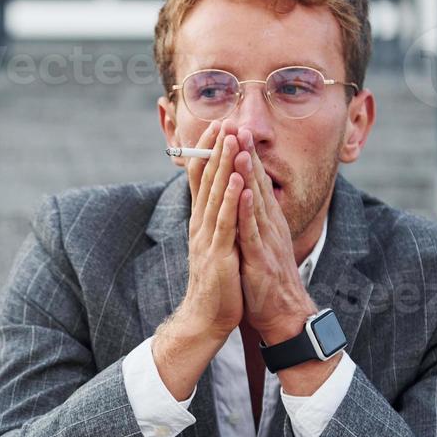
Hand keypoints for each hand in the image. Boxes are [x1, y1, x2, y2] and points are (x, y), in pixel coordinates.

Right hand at [177, 119, 245, 336]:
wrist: (207, 316)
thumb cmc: (217, 281)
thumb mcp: (215, 243)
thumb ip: (216, 218)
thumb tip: (220, 195)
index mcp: (201, 220)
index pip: (202, 177)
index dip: (209, 150)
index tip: (219, 125)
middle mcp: (200, 223)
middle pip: (206, 179)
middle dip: (215, 149)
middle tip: (223, 120)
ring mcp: (207, 237)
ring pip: (214, 194)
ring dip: (222, 165)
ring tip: (230, 140)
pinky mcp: (218, 253)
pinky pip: (225, 221)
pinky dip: (230, 199)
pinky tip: (236, 180)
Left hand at [230, 128, 318, 342]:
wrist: (283, 314)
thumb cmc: (268, 280)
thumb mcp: (260, 244)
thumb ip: (255, 222)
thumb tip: (246, 200)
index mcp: (268, 222)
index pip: (256, 183)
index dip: (246, 157)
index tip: (235, 131)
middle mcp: (270, 226)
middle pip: (258, 185)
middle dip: (247, 155)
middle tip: (238, 126)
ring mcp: (267, 241)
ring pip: (256, 202)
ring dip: (247, 175)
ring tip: (239, 148)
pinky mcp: (261, 259)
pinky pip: (253, 232)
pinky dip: (248, 212)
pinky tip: (243, 193)